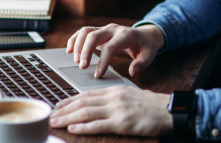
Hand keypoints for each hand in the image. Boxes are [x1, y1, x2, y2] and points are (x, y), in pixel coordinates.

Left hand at [49, 86, 172, 135]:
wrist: (170, 110)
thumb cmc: (152, 106)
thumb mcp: (131, 97)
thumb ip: (114, 100)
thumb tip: (98, 106)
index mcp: (115, 91)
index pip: (87, 94)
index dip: (70, 100)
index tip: (58, 105)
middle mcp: (114, 98)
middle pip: (83, 103)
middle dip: (64, 109)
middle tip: (50, 115)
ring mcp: (118, 110)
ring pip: (87, 113)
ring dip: (68, 118)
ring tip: (55, 122)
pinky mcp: (123, 123)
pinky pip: (99, 125)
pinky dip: (84, 127)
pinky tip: (73, 129)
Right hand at [66, 23, 164, 77]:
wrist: (145, 35)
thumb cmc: (146, 46)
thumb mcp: (149, 55)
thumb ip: (142, 63)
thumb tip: (133, 72)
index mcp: (126, 35)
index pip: (110, 47)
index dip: (102, 61)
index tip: (98, 75)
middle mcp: (113, 29)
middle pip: (94, 36)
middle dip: (86, 51)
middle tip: (82, 67)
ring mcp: (105, 29)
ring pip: (86, 31)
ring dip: (78, 45)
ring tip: (75, 60)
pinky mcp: (99, 31)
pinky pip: (83, 32)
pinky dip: (74, 39)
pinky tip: (69, 50)